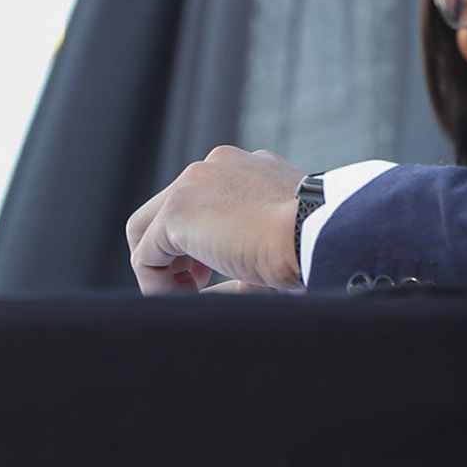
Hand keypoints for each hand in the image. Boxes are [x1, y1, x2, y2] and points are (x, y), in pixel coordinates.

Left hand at [126, 147, 304, 293]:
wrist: (321, 232)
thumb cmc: (314, 244)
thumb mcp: (279, 243)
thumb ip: (242, 259)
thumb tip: (214, 295)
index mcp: (249, 168)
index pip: (204, 198)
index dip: (201, 240)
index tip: (216, 271)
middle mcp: (218, 165)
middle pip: (170, 208)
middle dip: (176, 251)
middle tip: (197, 283)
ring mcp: (194, 182)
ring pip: (148, 229)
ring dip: (163, 268)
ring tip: (187, 296)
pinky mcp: (177, 210)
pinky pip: (145, 256)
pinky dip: (156, 284)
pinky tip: (184, 301)